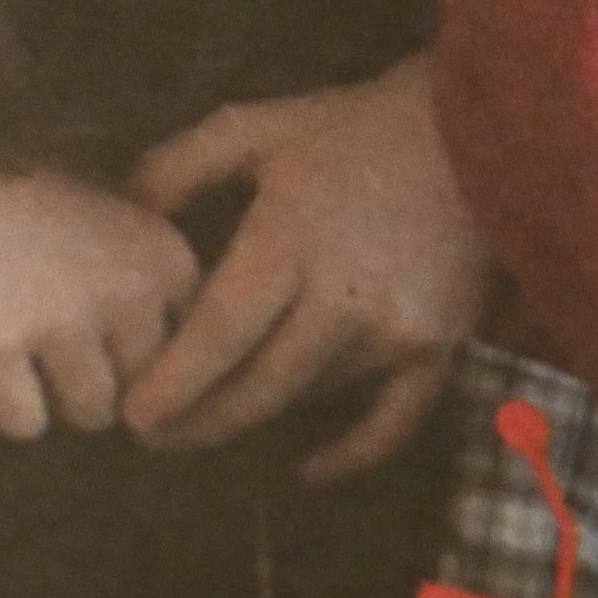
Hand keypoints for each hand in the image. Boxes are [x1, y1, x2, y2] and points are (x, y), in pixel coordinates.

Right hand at [0, 72, 196, 440]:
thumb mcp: (96, 210)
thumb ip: (136, 270)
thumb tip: (159, 360)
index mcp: (167, 253)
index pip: (190, 348)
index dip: (144, 349)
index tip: (104, 333)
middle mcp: (130, 289)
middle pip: (145, 388)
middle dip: (104, 378)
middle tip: (52, 343)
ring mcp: (64, 320)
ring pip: (91, 413)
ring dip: (58, 396)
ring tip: (19, 349)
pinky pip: (26, 424)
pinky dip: (4, 406)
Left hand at [117, 56, 491, 474]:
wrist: (476, 133)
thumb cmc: (353, 129)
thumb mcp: (256, 128)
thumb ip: (180, 166)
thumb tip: (122, 209)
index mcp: (290, 241)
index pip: (219, 333)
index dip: (173, 383)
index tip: (132, 417)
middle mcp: (341, 299)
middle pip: (258, 385)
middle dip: (199, 420)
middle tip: (152, 438)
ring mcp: (394, 332)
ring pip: (308, 394)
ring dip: (257, 412)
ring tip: (207, 421)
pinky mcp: (438, 350)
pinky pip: (392, 421)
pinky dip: (350, 453)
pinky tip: (307, 470)